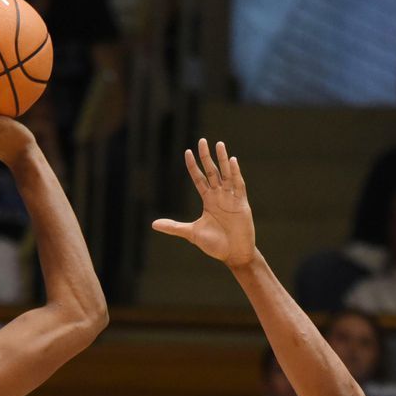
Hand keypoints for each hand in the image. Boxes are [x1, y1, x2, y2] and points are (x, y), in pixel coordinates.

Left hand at [152, 138, 255, 266]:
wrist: (234, 255)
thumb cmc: (215, 245)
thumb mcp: (192, 233)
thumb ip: (174, 227)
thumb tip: (153, 224)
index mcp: (208, 201)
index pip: (199, 179)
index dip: (193, 166)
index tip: (187, 152)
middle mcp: (219, 196)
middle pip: (212, 172)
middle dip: (207, 157)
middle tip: (202, 141)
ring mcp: (231, 198)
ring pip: (226, 174)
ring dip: (222, 160)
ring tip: (219, 144)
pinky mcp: (242, 204)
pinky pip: (239, 185)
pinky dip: (235, 173)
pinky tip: (232, 161)